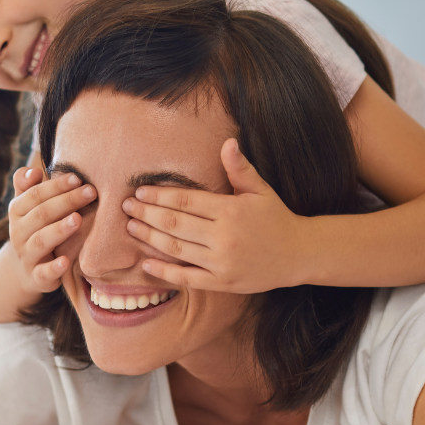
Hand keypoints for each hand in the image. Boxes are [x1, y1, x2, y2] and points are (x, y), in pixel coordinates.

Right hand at [6, 164, 94, 293]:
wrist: (24, 269)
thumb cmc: (35, 228)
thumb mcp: (28, 207)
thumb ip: (28, 186)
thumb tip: (32, 171)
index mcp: (17, 211)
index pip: (35, 195)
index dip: (56, 186)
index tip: (78, 178)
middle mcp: (18, 232)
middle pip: (41, 214)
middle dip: (67, 201)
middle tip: (90, 192)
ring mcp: (26, 255)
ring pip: (41, 241)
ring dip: (60, 229)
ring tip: (79, 219)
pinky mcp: (36, 277)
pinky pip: (43, 273)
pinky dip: (54, 268)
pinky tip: (65, 261)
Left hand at [122, 139, 307, 292]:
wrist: (299, 254)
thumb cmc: (276, 218)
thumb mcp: (260, 190)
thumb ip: (240, 168)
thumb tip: (228, 142)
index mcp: (230, 210)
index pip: (185, 201)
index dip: (159, 196)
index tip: (139, 192)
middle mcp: (223, 237)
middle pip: (174, 224)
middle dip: (146, 214)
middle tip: (125, 207)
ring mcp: (221, 262)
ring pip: (176, 249)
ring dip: (149, 238)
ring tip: (130, 228)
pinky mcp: (222, 282)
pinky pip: (187, 278)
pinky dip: (164, 272)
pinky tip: (146, 263)